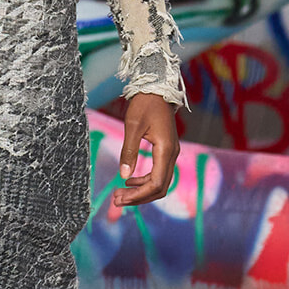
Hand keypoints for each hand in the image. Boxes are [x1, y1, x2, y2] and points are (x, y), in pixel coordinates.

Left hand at [110, 93, 178, 213]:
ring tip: (121, 193)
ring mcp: (171, 153)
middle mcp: (172, 154)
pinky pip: (159, 173)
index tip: (120, 197)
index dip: (138, 195)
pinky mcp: (166, 150)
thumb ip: (129, 151)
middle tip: (117, 200)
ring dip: (141, 191)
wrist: (157, 89)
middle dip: (139, 197)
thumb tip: (124, 175)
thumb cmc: (145, 104)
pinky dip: (145, 181)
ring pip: (160, 183)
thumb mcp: (133, 126)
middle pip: (160, 187)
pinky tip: (130, 180)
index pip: (156, 183)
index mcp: (165, 150)